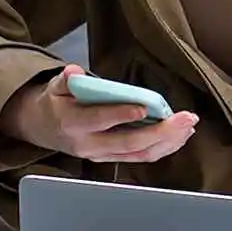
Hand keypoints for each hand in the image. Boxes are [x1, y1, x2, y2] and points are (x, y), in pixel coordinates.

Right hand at [1, 71, 197, 165]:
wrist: (43, 129)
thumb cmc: (54, 103)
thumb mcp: (53, 88)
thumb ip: (64, 80)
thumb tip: (73, 72)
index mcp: (72, 124)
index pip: (99, 121)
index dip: (121, 115)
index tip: (144, 107)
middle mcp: (89, 145)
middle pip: (128, 143)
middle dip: (160, 132)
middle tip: (184, 119)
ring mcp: (102, 155)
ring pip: (139, 154)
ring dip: (168, 142)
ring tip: (188, 126)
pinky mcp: (112, 158)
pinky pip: (141, 157)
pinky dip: (163, 147)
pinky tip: (180, 136)